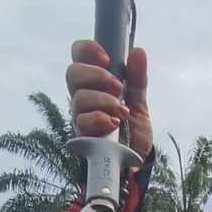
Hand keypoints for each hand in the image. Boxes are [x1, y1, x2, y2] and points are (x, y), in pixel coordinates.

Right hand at [67, 40, 152, 159]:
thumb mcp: (139, 102)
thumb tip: (137, 52)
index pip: (79, 55)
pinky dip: (100, 119)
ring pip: (79, 98)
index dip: (88, 50)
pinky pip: (82, 122)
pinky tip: (114, 123)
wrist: (137, 160)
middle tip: (116, 86)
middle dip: (96, 76)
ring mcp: (80, 116)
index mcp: (94, 82)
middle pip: (72, 73)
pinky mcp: (82, 136)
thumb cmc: (134, 131)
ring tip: (121, 111)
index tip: (107, 58)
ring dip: (103, 101)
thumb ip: (137, 78)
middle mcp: (83, 97)